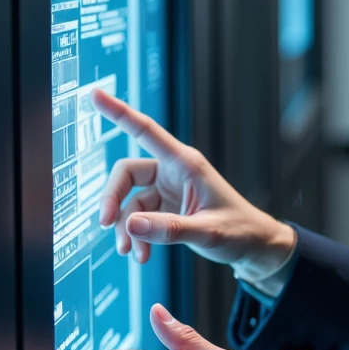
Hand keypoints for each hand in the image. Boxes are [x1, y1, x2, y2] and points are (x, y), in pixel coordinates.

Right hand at [92, 86, 296, 288]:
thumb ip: (169, 229)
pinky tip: (142, 255)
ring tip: (132, 253)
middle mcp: (173, 172)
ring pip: (130, 202)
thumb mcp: (208, 231)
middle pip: (126, 174)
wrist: (253, 247)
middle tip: (105, 224)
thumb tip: (130, 224)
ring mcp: (168, 191)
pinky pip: (139, 219)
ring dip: (126, 228)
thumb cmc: (239, 231)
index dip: (119, 112)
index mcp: (185, 164)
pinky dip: (137, 237)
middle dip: (112, 199)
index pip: (146, 131)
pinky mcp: (166, 209)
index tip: (95, 94)